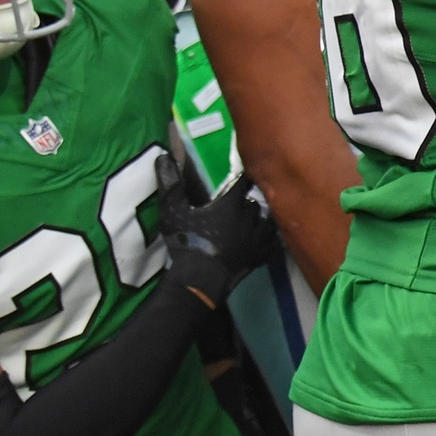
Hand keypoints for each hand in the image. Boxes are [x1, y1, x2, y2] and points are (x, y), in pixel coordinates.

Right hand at [156, 154, 277, 304]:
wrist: (200, 278)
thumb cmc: (186, 242)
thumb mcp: (174, 211)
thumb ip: (170, 184)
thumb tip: (163, 157)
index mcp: (232, 204)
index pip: (244, 182)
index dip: (243, 178)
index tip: (243, 176)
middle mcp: (249, 217)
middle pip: (256, 203)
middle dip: (250, 201)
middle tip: (243, 203)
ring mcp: (257, 238)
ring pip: (267, 222)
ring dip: (261, 219)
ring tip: (255, 220)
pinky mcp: (260, 256)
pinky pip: (272, 244)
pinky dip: (269, 239)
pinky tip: (265, 239)